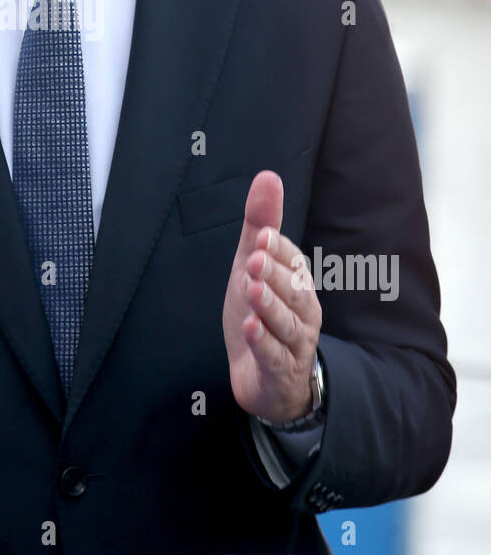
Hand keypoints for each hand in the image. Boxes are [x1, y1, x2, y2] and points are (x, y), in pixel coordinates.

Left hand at [222, 170, 320, 422]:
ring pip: (286, 323)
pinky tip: (250, 328)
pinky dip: (263, 342)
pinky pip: (275, 355)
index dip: (278, 249)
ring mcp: (294, 343)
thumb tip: (268, 176)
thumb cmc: (259, 314)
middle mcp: (303, 312)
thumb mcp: (252, 266)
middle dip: (275, 274)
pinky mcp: (281, 371)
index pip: (293, 262)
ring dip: (269, 305)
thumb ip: (260, 224)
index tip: (262, 234)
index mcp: (297, 284)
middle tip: (254, 259)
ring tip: (251, 290)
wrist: (261, 377)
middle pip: (294, 291)